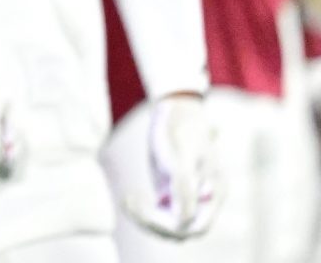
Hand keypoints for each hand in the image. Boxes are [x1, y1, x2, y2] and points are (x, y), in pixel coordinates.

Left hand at [125, 93, 218, 239]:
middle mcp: (204, 199)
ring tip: (127, 201)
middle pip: (182, 230)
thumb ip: (184, 183)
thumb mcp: (180, 151)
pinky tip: (128, 198)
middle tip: (129, 201)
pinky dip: (143, 212)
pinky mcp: (173, 194)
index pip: (195, 225)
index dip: (169, 224)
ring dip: (146, 220)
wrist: (175, 110)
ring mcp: (188, 197)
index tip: (143, 204)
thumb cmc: (179, 126)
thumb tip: (185, 218)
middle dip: (154, 223)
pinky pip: (160, 216)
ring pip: (169, 227)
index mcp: (214, 192)